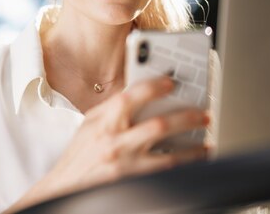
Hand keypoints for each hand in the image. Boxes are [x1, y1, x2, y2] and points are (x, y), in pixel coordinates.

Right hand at [6, 76, 208, 211]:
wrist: (65, 187)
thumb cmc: (79, 155)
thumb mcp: (90, 124)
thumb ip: (111, 109)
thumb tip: (138, 93)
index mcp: (103, 122)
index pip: (130, 98)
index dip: (152, 87)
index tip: (171, 82)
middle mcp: (114, 141)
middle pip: (158, 125)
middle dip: (185, 116)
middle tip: (202, 112)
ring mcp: (125, 163)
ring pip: (168, 151)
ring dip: (192, 143)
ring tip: (205, 136)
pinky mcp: (132, 180)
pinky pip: (165, 169)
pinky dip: (184, 161)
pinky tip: (196, 156)